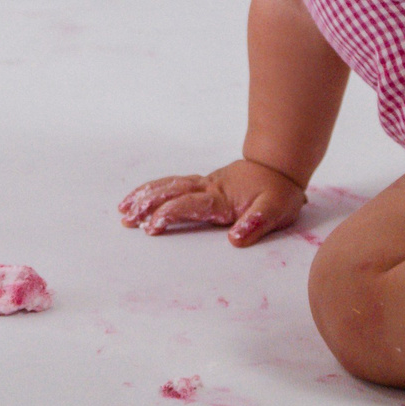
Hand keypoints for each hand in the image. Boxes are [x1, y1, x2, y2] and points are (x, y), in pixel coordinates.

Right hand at [118, 158, 306, 246]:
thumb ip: (256, 223)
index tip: (151, 227)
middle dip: (146, 204)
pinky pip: (174, 184)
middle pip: (171, 192)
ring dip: (145, 195)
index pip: (189, 204)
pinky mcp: (204, 184)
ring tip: (124, 208)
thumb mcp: (275, 209)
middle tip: (126, 218)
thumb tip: (234, 239)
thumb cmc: (278, 191)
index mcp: (222, 197)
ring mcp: (205, 184)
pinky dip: (155, 189)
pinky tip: (144, 197)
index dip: (169, 214)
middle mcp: (208, 188)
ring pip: (169, 185)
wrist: (280, 166)